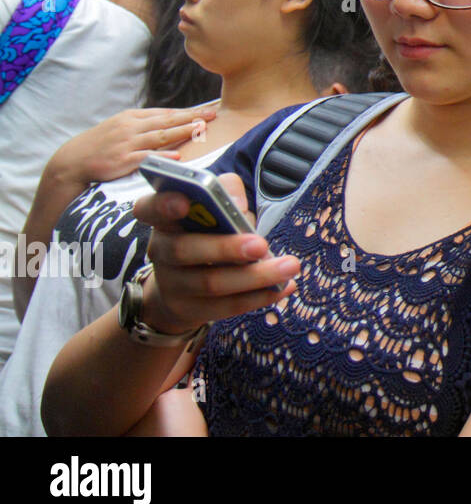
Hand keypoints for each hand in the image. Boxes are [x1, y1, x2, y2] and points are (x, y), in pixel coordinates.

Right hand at [48, 103, 219, 188]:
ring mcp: (127, 143)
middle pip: (167, 120)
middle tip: (214, 114)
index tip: (210, 109)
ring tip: (201, 129)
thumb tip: (171, 121)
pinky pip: (145, 157)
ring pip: (160, 136)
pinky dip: (161, 156)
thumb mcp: (121, 127)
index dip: (189, 110)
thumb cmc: (100, 144)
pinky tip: (176, 155)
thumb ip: (144, 124)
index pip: (166, 112)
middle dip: (192, 117)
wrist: (72, 160)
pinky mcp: (122, 160)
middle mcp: (131, 127)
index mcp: (133, 117)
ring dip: (182, 132)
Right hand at [135, 174, 299, 334]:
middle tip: (261, 245)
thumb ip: (225, 192)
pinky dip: (258, 297)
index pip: (148, 208)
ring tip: (289, 267)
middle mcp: (160, 251)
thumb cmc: (206, 233)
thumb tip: (235, 203)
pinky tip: (284, 287)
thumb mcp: (214, 206)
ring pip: (211, 283)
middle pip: (185, 250)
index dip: (163, 204)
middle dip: (225, 248)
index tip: (184, 202)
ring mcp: (172, 284)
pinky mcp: (190, 310)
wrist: (183, 286)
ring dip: (254, 277)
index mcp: (163, 219)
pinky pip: (226, 307)